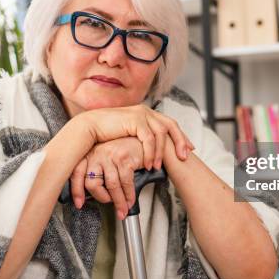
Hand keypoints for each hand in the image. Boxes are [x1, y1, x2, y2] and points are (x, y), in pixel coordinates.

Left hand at [70, 137, 143, 219]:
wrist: (140, 139)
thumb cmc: (123, 150)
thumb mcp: (105, 157)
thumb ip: (97, 171)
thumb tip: (96, 194)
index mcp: (90, 154)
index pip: (77, 173)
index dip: (76, 191)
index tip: (79, 203)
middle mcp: (98, 153)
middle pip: (92, 183)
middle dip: (102, 199)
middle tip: (109, 204)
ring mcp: (111, 155)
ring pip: (111, 186)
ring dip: (119, 201)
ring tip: (123, 208)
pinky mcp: (125, 158)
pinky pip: (125, 182)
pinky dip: (129, 195)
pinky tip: (130, 200)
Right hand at [77, 104, 193, 169]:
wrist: (89, 127)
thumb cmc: (106, 133)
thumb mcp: (128, 135)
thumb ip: (141, 138)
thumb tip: (152, 150)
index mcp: (146, 113)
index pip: (169, 123)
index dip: (181, 136)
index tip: (189, 149)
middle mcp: (146, 111)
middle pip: (171, 125)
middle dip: (180, 141)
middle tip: (184, 157)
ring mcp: (141, 113)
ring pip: (161, 133)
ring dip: (162, 152)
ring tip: (158, 167)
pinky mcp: (135, 119)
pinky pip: (149, 138)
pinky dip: (151, 152)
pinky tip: (148, 163)